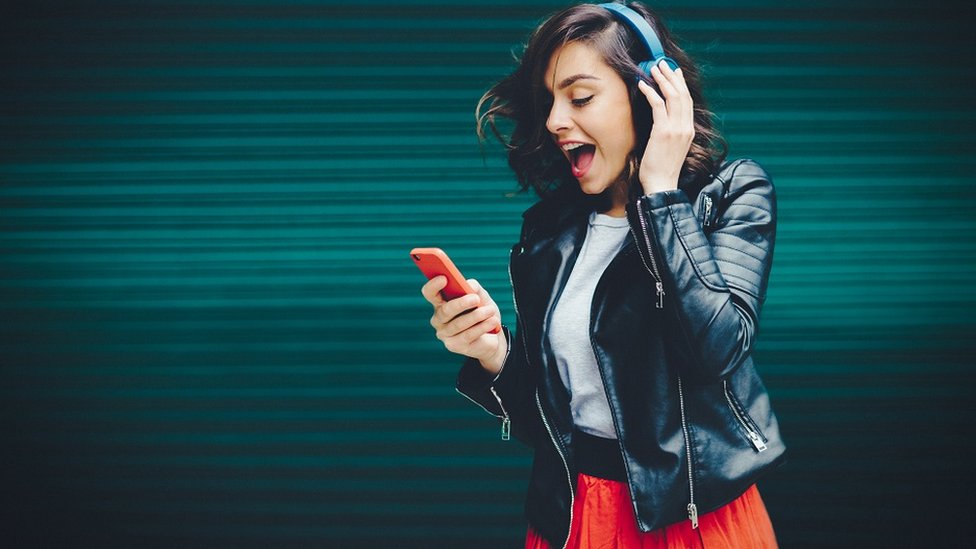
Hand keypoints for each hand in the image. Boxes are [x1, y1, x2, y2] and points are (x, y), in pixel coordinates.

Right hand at [421, 276, 505, 374]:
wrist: (492, 336)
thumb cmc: (482, 312)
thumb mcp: (480, 296)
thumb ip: (473, 287)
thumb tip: (468, 285)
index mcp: (440, 302)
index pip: (430, 293)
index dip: (433, 285)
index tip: (444, 278)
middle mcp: (438, 319)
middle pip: (445, 310)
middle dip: (461, 304)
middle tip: (476, 299)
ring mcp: (444, 334)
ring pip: (458, 324)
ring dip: (477, 316)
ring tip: (491, 310)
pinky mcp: (453, 346)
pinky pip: (467, 335)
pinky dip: (482, 327)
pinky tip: (492, 321)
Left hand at [636, 59, 695, 193]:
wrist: (662, 184)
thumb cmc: (662, 168)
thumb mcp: (671, 147)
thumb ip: (670, 131)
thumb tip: (662, 120)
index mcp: (689, 130)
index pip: (687, 101)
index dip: (681, 84)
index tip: (675, 72)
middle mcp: (685, 127)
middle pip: (682, 94)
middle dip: (672, 76)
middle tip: (663, 64)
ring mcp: (676, 129)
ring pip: (673, 96)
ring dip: (662, 80)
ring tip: (653, 68)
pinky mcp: (663, 132)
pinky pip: (658, 106)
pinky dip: (651, 92)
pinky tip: (643, 84)